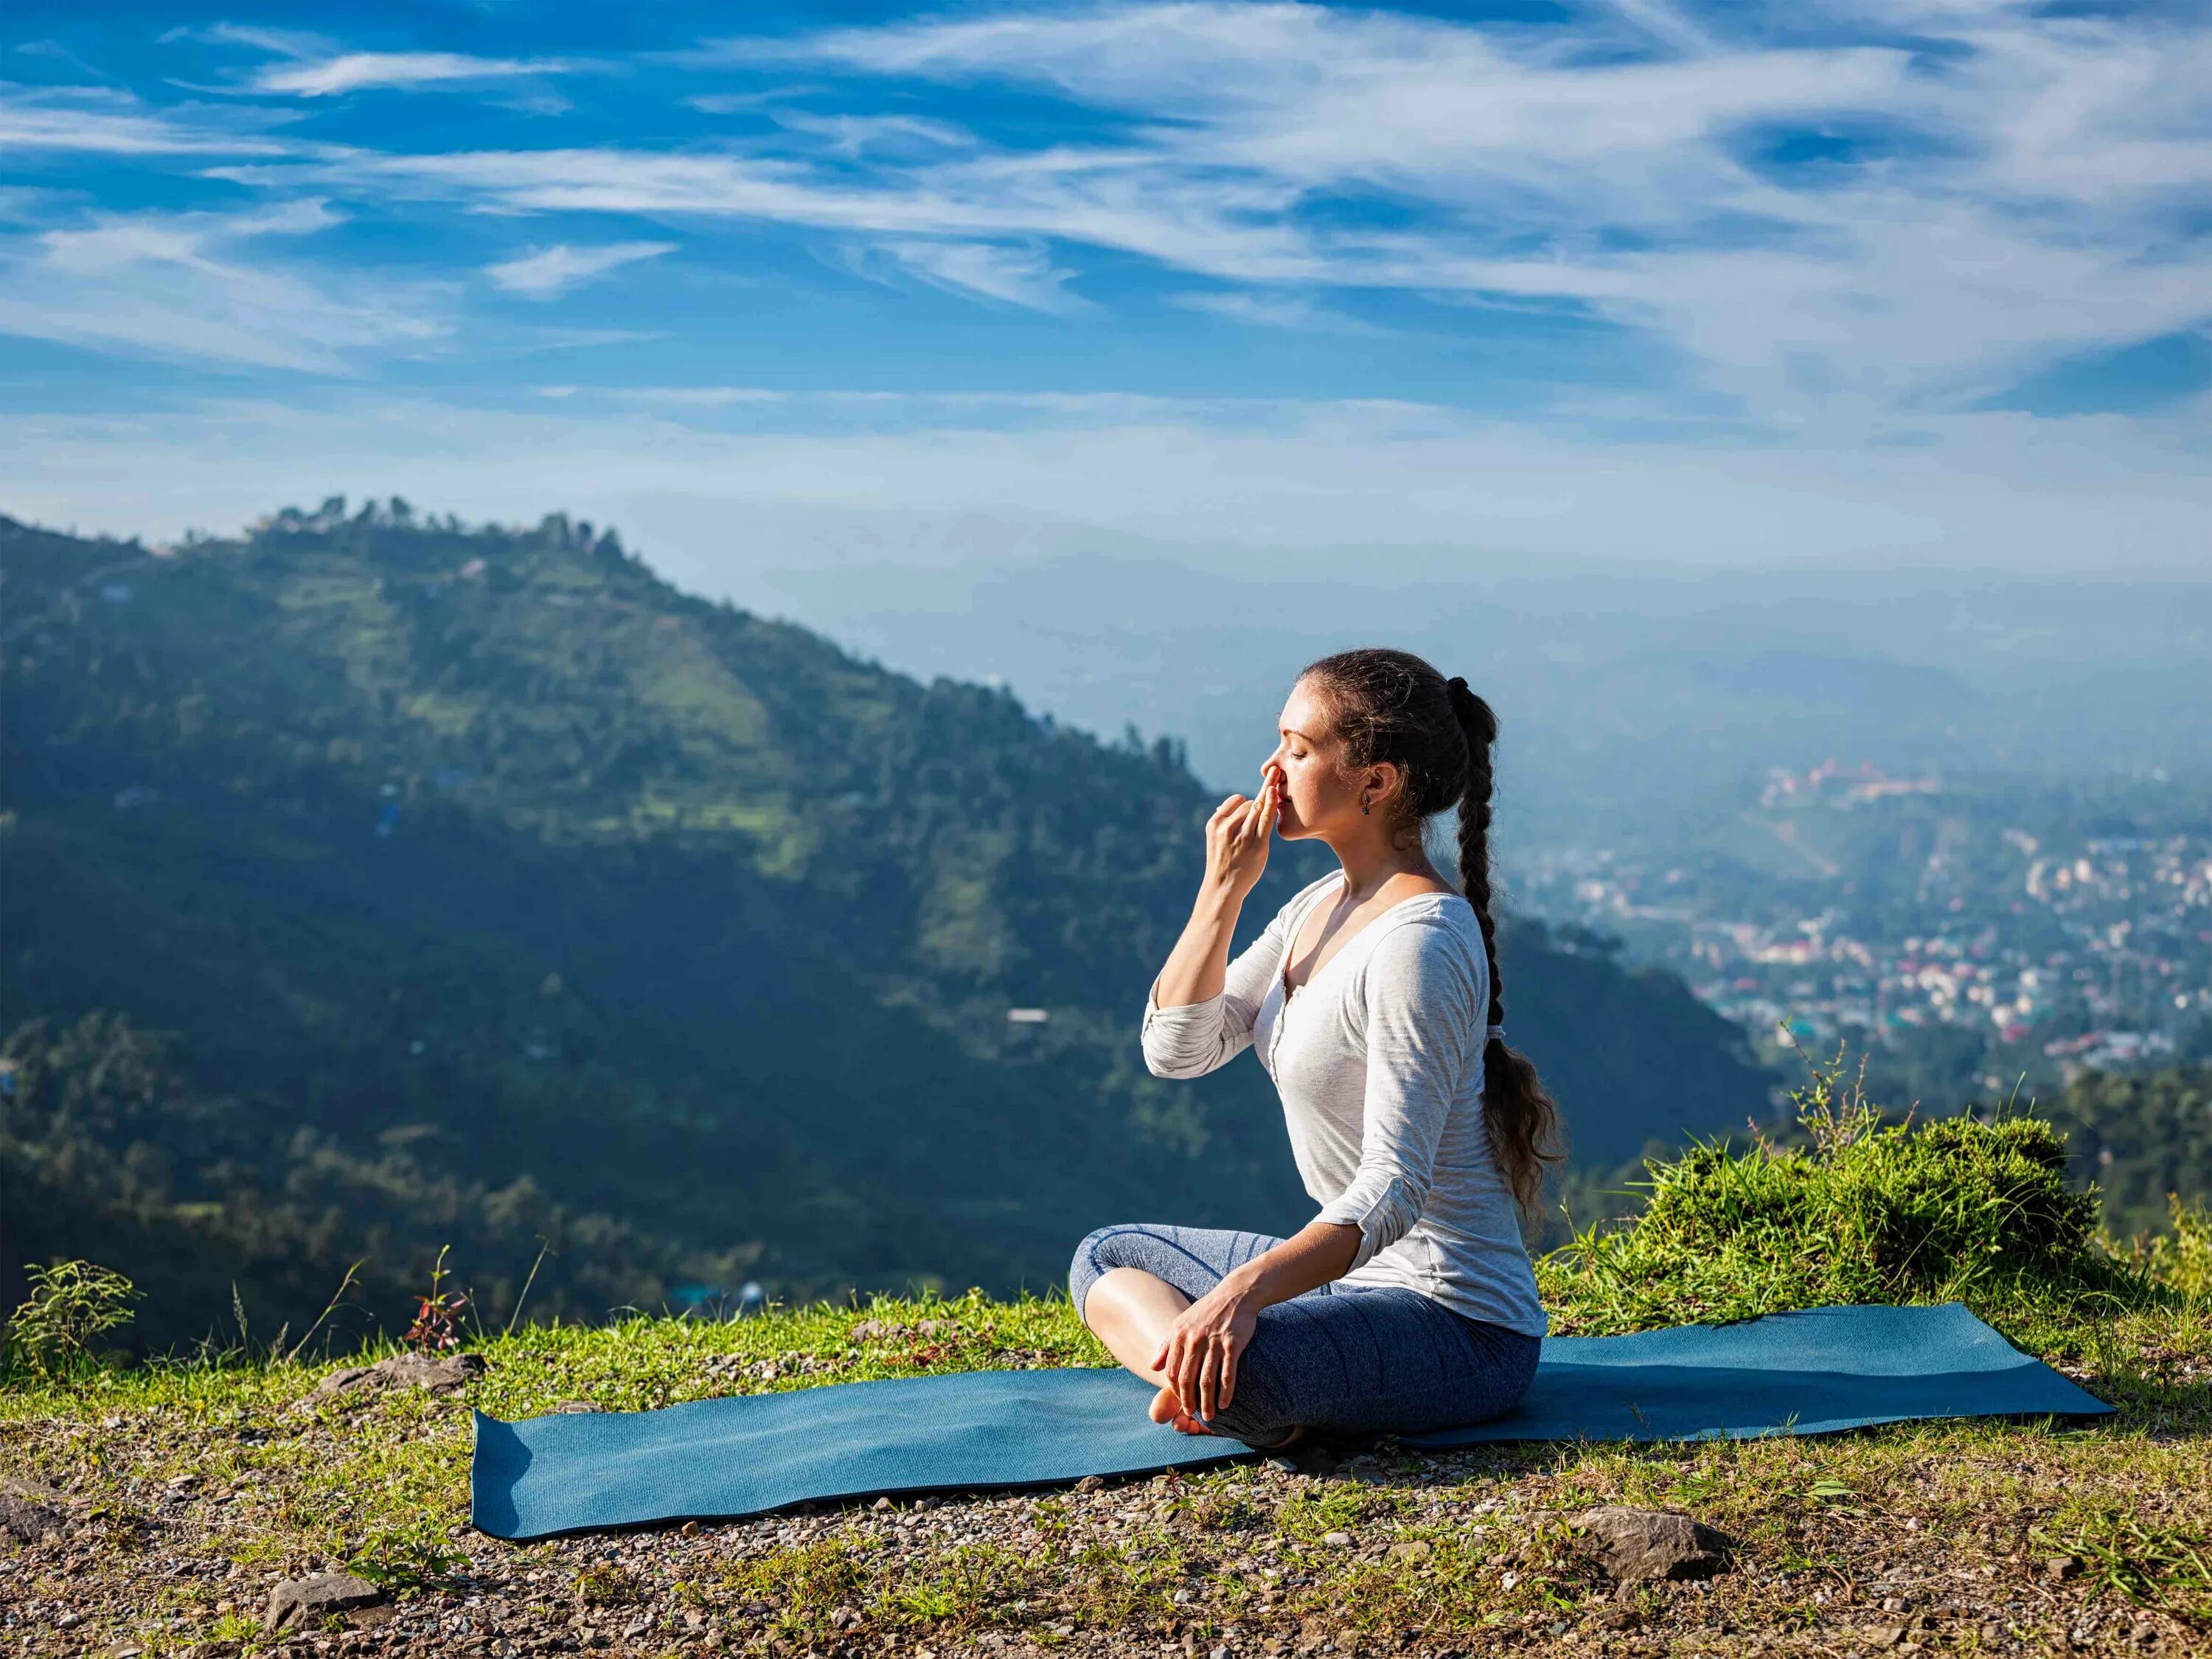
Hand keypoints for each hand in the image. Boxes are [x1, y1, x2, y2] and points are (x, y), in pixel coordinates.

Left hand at [1151, 1280, 1257, 1425]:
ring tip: (1208, 1416)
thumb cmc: (1206, 1311)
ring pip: (1206, 1381)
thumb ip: (1166, 1345)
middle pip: (1186, 1379)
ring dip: (1206, 1402)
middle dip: (1187, 1400)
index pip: (1171, 1370)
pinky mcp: (1232, 1345)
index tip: (1179, 1400)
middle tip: (1190, 1414)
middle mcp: (1194, 1340)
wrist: (1235, 1295)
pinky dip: (1225, 1393)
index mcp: (1179, 1335)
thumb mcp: (1181, 1323)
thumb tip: (1152, 1367)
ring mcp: (1214, 1343)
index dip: (1174, 1389)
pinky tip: (1224, 1404)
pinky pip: (1227, 1375)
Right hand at [1203, 766, 1279, 898]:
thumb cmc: (1222, 861)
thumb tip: (1229, 804)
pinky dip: (1272, 802)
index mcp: (1215, 823)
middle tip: (1257, 825)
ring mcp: (1243, 835)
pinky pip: (1267, 817)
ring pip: (1259, 809)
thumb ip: (1224, 821)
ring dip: (1265, 811)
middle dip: (1257, 809)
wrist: (1223, 887)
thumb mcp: (1216, 838)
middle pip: (1250, 803)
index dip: (1245, 803)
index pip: (1236, 800)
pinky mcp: (1258, 844)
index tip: (1248, 812)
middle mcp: (1227, 827)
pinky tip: (1275, 791)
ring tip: (1261, 828)